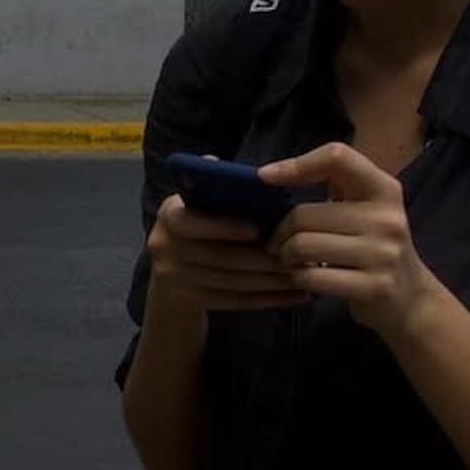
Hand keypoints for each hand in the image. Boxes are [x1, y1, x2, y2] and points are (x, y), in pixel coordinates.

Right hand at [144, 192, 309, 314]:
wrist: (169, 280)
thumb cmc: (196, 229)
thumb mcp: (195, 206)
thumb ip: (212, 189)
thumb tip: (228, 167)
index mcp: (170, 216)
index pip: (192, 222)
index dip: (225, 227)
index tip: (258, 230)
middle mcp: (166, 247)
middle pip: (220, 257)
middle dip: (263, 259)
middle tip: (298, 256)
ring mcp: (176, 279)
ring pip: (232, 282)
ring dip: (272, 281)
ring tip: (303, 275)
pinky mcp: (192, 302)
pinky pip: (236, 302)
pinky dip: (268, 299)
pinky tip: (295, 295)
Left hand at [262, 142, 441, 340]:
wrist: (410, 299)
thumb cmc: (375, 248)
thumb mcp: (368, 209)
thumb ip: (336, 186)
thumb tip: (271, 175)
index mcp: (385, 189)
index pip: (337, 158)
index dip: (297, 164)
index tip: (266, 177)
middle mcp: (388, 218)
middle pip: (306, 214)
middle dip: (281, 231)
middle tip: (278, 243)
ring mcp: (384, 254)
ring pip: (304, 245)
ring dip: (285, 256)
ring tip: (289, 260)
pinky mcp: (374, 287)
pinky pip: (312, 277)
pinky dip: (298, 278)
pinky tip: (304, 277)